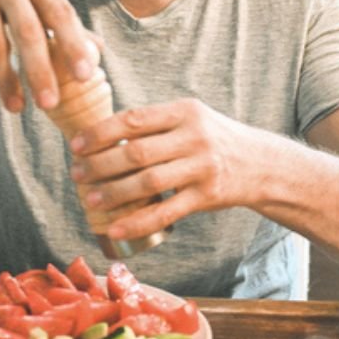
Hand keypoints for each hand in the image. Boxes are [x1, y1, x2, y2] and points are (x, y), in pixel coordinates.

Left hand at [67, 98, 264, 239]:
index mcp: (185, 111)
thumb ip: (157, 123)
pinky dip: (137, 221)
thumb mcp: (192, 119)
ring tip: (89, 199)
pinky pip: (166, 212)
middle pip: (136, 152)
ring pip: (148, 182)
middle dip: (100, 165)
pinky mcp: (207, 195)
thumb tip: (102, 135)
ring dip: (113, 193)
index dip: (100, 133)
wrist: (261, 163)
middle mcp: (194, 136)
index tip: (77, 145)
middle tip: (77, 174)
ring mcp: (202, 167)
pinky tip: (115, 227)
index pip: (134, 119)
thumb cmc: (215, 140)